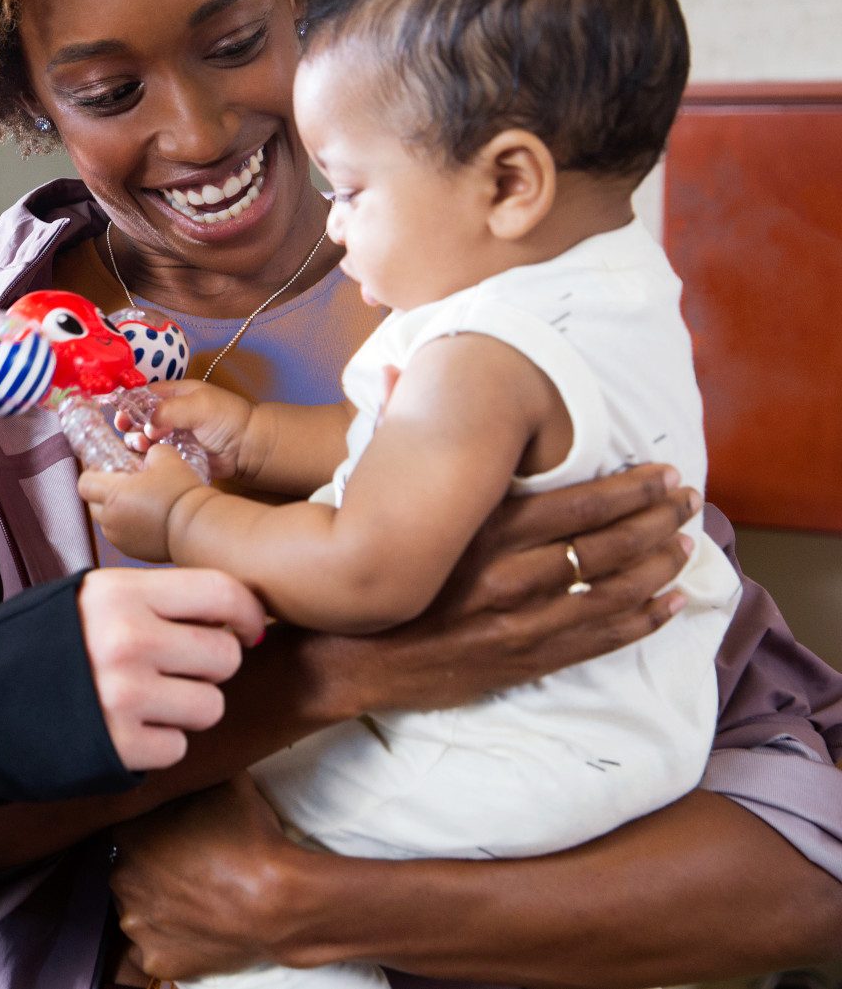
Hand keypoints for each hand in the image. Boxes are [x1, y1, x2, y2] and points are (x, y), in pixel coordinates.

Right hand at [76, 568, 265, 771]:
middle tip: (176, 670)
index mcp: (120, 594)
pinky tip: (122, 729)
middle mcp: (129, 641)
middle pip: (225, 656)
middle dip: (210, 667)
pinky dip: (157, 744)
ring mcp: (126, 698)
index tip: (248, 629)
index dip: (247, 612)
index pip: (221, 592)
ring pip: (210, 706)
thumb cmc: (35, 647)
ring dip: (186, 709)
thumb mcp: (83, 599)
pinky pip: (178, 747)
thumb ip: (150, 599)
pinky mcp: (121, 748)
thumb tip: (232, 615)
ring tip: (144, 701)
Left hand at [78, 445, 205, 563]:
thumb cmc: (180, 491)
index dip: (92, 473)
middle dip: (102, 492)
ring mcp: (119, 538)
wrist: (198, 527)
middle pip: (92, 503)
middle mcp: (110, 520)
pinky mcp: (131, 551)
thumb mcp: (165, 458)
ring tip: (137, 501)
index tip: (105, 468)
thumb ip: (149, 451)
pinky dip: (127, 525)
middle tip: (123, 484)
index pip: (84, 483)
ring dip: (115, 510)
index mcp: (113, 496)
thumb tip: (146, 454)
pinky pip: (120, 535)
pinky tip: (146, 517)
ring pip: (106, 520)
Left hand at [111, 775, 308, 979]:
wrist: (281, 899)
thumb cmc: (252, 839)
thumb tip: (185, 750)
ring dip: (158, 906)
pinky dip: (170, 942)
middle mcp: (122, 878)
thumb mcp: (221, 783)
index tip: (174, 838)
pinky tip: (196, 928)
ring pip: (138, 910)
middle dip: (152, 870)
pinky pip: (153, 949)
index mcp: (128, 835)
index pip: (127, 828)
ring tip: (195, 900)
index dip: (152, 832)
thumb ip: (193, 772)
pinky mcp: (156, 958)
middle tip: (189, 870)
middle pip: (130, 870)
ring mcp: (136, 922)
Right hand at [124, 379, 254, 481]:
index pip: (142, 396)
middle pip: (136, 419)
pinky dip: (145, 459)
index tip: (120, 414)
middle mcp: (167, 415)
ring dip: (136, 443)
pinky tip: (144, 460)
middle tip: (129, 432)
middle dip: (129, 425)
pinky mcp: (173, 456)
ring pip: (141, 439)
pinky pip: (152, 458)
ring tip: (143, 447)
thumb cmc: (227, 418)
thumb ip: (169, 411)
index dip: (128, 403)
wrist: (247, 447)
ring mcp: (170, 437)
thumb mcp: (199, 405)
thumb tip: (147, 427)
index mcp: (173, 395)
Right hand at [309, 464, 698, 717]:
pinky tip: (667, 604)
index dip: (630, 489)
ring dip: (656, 567)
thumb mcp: (372, 498)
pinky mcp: (521, 659)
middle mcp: (506, 576)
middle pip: (605, 545)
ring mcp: (518, 623)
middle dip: (657, 521)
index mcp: (479, 531)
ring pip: (610, 591)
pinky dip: (639, 621)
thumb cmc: (365, 569)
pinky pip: (595, 639)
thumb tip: (398, 374)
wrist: (344, 657)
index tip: (662, 472)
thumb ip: (397, 437)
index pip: (578, 505)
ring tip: (686, 547)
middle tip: (688, 501)